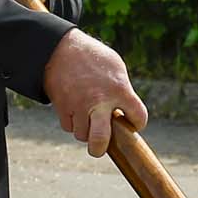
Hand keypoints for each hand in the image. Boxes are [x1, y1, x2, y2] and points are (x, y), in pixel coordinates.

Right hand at [41, 29, 145, 155]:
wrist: (59, 49)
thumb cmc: (91, 57)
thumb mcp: (115, 67)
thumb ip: (122, 90)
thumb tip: (124, 111)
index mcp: (119, 90)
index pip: (139, 117)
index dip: (137, 122)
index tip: (132, 121)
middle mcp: (99, 102)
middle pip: (101, 139)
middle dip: (100, 148)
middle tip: (101, 147)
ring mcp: (79, 107)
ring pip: (82, 135)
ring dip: (86, 131)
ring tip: (88, 119)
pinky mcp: (62, 108)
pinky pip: (68, 126)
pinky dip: (72, 123)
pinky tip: (75, 111)